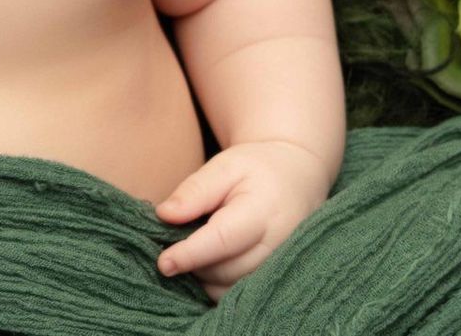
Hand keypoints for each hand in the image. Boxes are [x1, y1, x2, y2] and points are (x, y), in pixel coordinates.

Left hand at [151, 139, 330, 302]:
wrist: (297, 178)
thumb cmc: (256, 169)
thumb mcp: (224, 166)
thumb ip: (195, 191)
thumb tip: (165, 215)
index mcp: (263, 212)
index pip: (223, 240)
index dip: (190, 254)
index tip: (163, 262)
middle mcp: (278, 246)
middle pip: (224, 270)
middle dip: (193, 263)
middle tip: (172, 241)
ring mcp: (280, 266)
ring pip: (230, 287)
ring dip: (203, 276)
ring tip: (191, 247)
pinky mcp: (275, 277)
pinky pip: (239, 294)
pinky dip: (216, 284)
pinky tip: (206, 262)